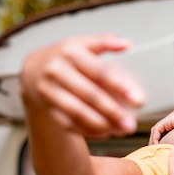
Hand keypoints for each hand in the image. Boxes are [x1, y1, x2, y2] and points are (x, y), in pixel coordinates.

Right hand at [20, 34, 145, 137]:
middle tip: (132, 124)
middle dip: (113, 111)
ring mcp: (49, 91)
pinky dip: (88, 130)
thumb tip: (128, 44)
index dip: (120, 87)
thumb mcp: (82, 43)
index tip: (139, 100)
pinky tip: (105, 132)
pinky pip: (68, 123)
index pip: (99, 71)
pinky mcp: (47, 107)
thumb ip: (105, 42)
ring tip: (121, 131)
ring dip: (101, 124)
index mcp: (70, 52)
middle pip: (89, 95)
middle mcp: (57, 71)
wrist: (33, 69)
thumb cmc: (65, 56)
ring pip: (77, 112)